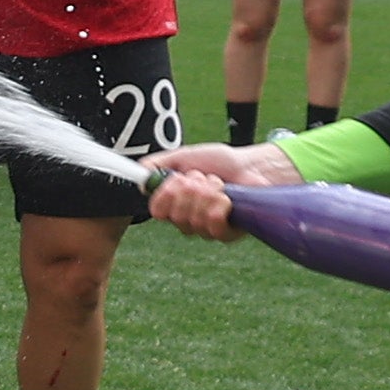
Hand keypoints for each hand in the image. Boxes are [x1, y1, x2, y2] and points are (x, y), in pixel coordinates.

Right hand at [142, 140, 299, 238]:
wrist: (251, 167)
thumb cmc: (220, 162)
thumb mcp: (183, 156)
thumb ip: (156, 163)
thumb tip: (138, 176)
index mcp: (173, 202)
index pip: (157, 210)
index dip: (166, 195)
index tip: (176, 179)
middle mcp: (186, 218)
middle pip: (176, 214)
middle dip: (192, 189)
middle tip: (202, 178)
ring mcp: (204, 228)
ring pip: (194, 218)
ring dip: (208, 194)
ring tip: (218, 185)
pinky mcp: (224, 234)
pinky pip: (212, 226)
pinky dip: (220, 206)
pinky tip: (227, 199)